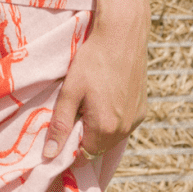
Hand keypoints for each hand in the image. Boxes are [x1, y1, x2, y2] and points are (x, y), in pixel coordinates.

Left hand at [41, 10, 147, 161]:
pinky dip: (112, 120)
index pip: (83, 156)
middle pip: (98, 149)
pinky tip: (105, 99)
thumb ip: (60, 126)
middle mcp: (125, 129)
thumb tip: (50, 156)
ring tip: (90, 102)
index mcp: (105, 127)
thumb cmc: (92, 61)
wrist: (122, 36)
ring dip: (98, 129)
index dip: (69, 146)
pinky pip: (123, 125)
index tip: (63, 127)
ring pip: (111, 138)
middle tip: (75, 110)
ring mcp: (136, 119)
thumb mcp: (70, 92)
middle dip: (84, 137)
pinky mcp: (143, 109)